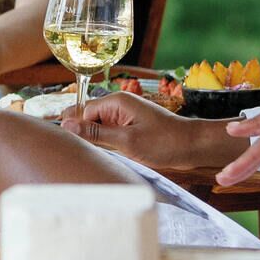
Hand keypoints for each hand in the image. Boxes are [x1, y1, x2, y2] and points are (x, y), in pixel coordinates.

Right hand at [62, 90, 217, 171]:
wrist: (193, 146)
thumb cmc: (165, 143)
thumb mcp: (127, 141)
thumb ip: (95, 134)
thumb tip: (66, 125)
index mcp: (116, 102)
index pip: (82, 112)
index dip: (74, 129)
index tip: (70, 148)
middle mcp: (118, 106)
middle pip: (87, 118)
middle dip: (81, 134)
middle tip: (78, 155)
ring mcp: (124, 117)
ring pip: (97, 127)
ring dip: (94, 141)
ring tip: (91, 157)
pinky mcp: (129, 128)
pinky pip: (109, 134)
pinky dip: (105, 144)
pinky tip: (105, 157)